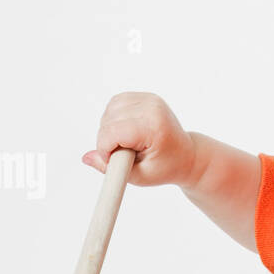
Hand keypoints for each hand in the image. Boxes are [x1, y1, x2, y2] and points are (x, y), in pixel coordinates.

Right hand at [82, 92, 198, 187]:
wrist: (187, 156)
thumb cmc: (166, 168)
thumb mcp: (140, 177)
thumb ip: (111, 169)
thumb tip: (86, 157)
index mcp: (154, 127)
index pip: (112, 132)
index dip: (106, 149)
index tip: (116, 160)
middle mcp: (152, 107)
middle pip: (108, 121)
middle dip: (108, 140)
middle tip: (126, 154)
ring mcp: (149, 99)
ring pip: (109, 111)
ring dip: (110, 129)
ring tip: (128, 143)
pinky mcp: (144, 96)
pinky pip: (115, 104)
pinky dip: (114, 119)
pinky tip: (127, 131)